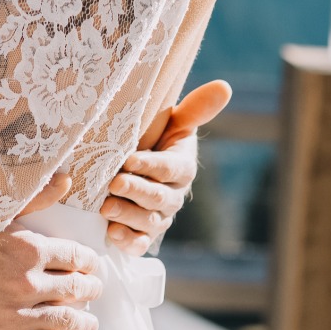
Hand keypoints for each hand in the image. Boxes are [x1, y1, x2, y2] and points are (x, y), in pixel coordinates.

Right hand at [0, 172, 103, 329]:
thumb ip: (34, 198)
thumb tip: (65, 178)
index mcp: (29, 248)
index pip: (76, 258)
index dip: (89, 263)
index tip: (92, 267)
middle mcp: (28, 283)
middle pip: (76, 290)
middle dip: (90, 291)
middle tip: (95, 292)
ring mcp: (16, 315)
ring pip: (66, 321)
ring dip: (84, 323)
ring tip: (89, 324)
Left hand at [101, 80, 230, 253]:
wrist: (138, 164)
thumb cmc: (157, 138)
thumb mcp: (175, 122)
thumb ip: (196, 108)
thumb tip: (224, 86)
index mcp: (183, 167)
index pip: (170, 169)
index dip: (151, 166)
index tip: (129, 159)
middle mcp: (174, 195)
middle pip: (159, 198)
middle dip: (136, 191)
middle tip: (114, 183)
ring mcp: (159, 217)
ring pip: (148, 222)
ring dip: (128, 216)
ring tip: (106, 208)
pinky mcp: (144, 234)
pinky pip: (139, 243)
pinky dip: (127, 242)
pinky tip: (112, 235)